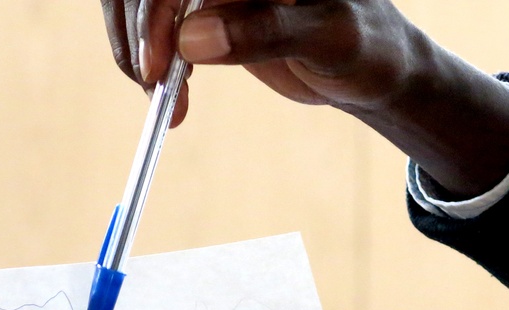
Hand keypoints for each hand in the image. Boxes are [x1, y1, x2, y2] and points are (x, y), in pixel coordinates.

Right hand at [98, 0, 508, 197]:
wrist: (372, 65)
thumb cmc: (365, 47)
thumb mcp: (327, 41)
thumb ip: (266, 33)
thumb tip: (193, 39)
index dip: (158, 8)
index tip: (158, 65)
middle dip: (139, 29)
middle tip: (153, 91)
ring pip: (143, 0)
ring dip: (136, 47)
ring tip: (162, 101)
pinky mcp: (208, 5)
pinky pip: (158, 21)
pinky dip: (151, 56)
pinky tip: (170, 95)